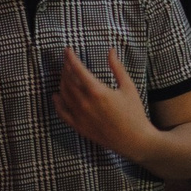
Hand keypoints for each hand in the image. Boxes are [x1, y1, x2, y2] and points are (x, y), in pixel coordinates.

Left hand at [53, 47, 152, 162]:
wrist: (134, 140)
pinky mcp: (79, 127)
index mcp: (97, 91)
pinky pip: (62, 113)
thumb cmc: (134, 113)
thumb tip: (110, 51)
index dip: (70, 58)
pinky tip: (57, 96)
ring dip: (62, 82)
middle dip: (65, 67)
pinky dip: (57, 103)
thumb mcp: (128, 87)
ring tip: (65, 74)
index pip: (77, 69)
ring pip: (63, 94)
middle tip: (66, 60)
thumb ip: (117, 68)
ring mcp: (80, 116)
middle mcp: (85, 103)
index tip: (67, 50)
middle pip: (68, 80)